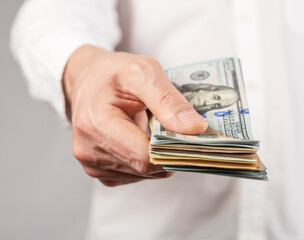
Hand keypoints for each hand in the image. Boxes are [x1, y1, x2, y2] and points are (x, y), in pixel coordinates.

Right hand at [63, 45, 207, 186]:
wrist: (88, 80)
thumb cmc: (113, 74)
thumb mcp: (143, 72)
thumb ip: (168, 100)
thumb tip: (196, 129)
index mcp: (95, 123)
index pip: (144, 156)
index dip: (173, 149)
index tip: (193, 136)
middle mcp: (88, 149)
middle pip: (145, 168)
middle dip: (168, 152)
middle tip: (179, 131)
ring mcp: (91, 164)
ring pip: (142, 175)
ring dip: (157, 157)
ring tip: (155, 131)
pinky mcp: (98, 170)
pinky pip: (133, 176)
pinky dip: (146, 161)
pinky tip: (142, 140)